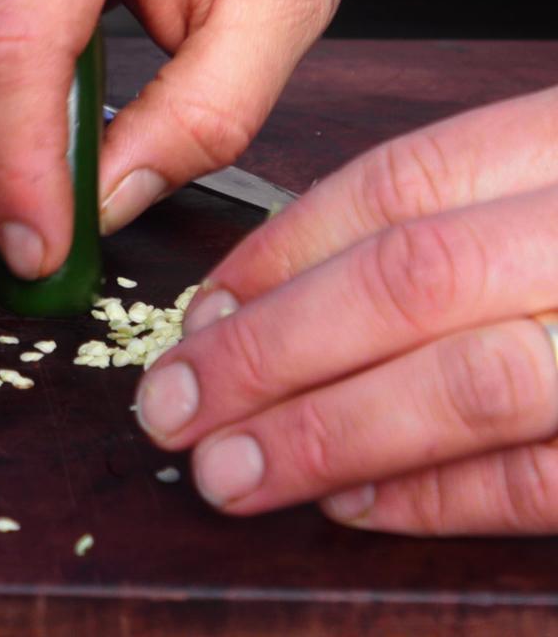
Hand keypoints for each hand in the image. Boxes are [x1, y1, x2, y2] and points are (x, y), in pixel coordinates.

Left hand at [136, 85, 557, 534]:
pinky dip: (443, 499)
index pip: (394, 186)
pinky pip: (553, 481)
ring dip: (330, 436)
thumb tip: (267, 296)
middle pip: (410, 280)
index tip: (198, 313)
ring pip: (472, 382)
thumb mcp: (547, 180)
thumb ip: (449, 216)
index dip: (278, 255)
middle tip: (170, 408)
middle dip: (273, 351)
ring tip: (225, 474)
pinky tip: (352, 509)